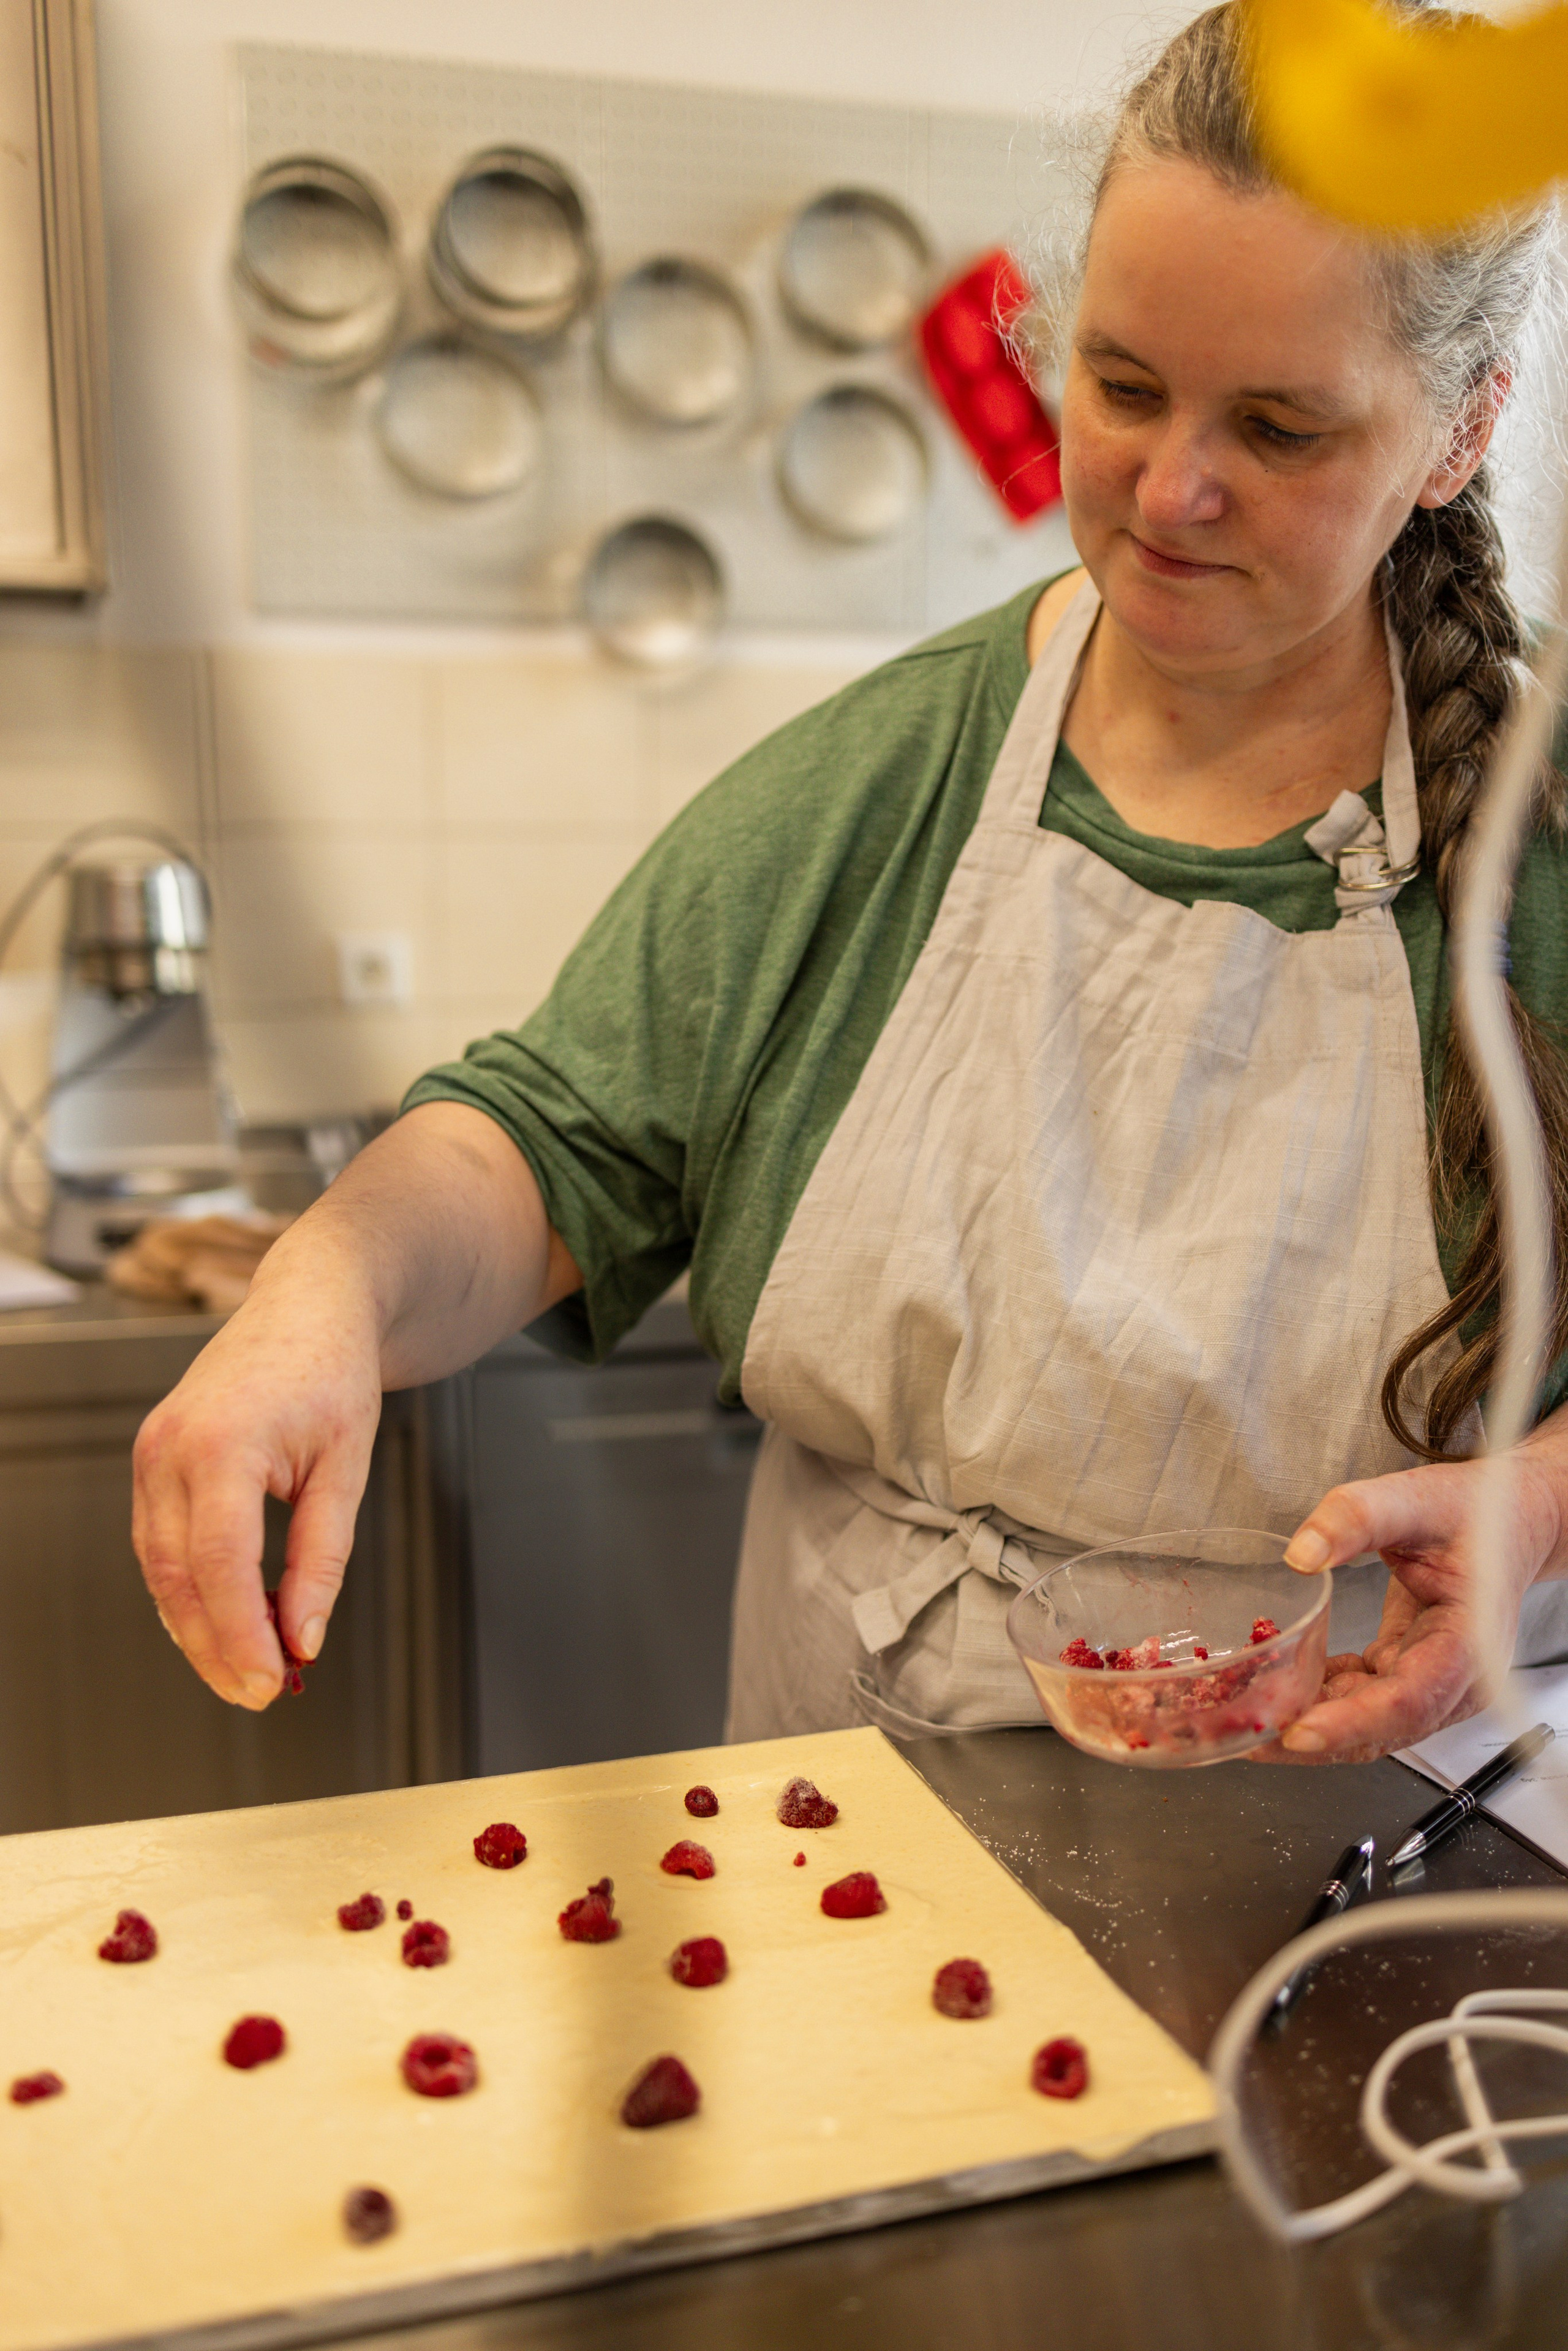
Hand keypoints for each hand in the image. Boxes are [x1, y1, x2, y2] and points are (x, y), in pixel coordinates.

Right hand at [130, 1104, 577, 1708]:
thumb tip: (303, 1637)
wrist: (310, 1302)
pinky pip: (159, 1541)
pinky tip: (226, 1620)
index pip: (220, 1564)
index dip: (241, 1633)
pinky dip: (189, 1588)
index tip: (271, 1683)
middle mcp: (170, 1447)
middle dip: (215, 1645)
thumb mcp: (347, 1467)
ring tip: (247, 1671)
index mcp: (222, 1444)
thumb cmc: (334, 1371)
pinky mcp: (153, 1458)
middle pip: (177, 1576)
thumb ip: (323, 1557)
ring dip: (197, 1626)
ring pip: (158, 1566)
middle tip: (261, 1694)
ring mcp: (152, 1451)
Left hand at [1251, 1437, 1565, 1763]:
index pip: (1407, 1701)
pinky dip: (1321, 1700)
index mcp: (1468, 1644)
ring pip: (1367, 1725)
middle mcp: (1458, 1680)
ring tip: (1244, 1717)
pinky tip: (1277, 1689)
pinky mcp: (1413, 1675)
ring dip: (1308, 1723)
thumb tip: (1300, 1555)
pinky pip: (1362, 1701)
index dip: (1350, 1723)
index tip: (1295, 1731)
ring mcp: (1437, 1684)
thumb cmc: (1473, 1512)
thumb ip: (1355, 1518)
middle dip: (1312, 1737)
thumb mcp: (1411, 1498)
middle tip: (1242, 1736)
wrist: (1509, 1518)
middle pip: (1381, 1729)